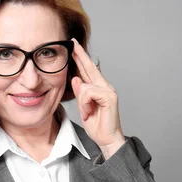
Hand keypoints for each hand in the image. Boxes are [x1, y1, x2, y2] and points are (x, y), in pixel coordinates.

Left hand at [70, 38, 124, 158]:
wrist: (107, 139)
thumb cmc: (97, 126)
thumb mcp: (83, 107)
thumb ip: (80, 93)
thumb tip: (75, 78)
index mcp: (99, 88)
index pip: (88, 70)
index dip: (81, 57)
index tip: (73, 46)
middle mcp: (105, 86)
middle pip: (90, 67)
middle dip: (80, 55)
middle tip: (72, 42)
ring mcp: (108, 90)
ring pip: (84, 85)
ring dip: (81, 102)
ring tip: (86, 113)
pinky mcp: (109, 97)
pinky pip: (88, 92)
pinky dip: (85, 104)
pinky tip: (89, 113)